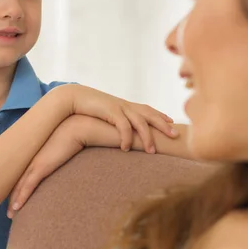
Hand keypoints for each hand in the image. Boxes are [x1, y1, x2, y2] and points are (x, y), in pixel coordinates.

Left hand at [7, 116, 84, 217]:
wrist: (76, 127)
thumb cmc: (74, 135)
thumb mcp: (64, 147)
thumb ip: (61, 156)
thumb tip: (65, 163)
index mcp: (36, 154)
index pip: (23, 173)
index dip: (17, 187)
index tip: (13, 198)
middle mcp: (32, 158)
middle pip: (17, 181)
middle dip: (11, 197)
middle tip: (8, 211)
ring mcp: (35, 162)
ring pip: (19, 186)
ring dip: (14, 201)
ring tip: (10, 215)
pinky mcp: (41, 166)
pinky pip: (28, 185)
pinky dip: (21, 197)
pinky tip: (16, 208)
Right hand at [57, 84, 176, 153]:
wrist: (72, 96)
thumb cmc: (87, 107)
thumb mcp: (104, 113)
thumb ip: (113, 120)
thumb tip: (119, 129)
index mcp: (124, 105)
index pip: (147, 109)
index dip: (160, 115)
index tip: (171, 122)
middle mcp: (125, 105)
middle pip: (149, 114)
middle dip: (163, 124)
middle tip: (175, 135)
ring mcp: (118, 107)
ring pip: (140, 121)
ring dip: (147, 137)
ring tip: (152, 151)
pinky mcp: (110, 110)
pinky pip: (123, 125)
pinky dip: (126, 137)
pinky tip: (126, 148)